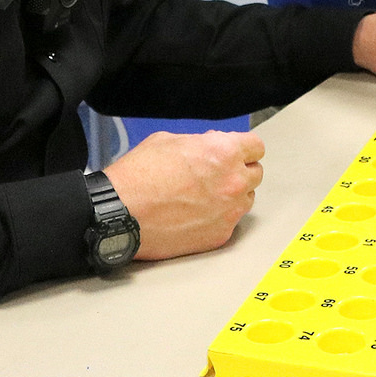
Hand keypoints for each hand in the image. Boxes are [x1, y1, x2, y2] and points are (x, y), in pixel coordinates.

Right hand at [104, 128, 264, 259]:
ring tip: (204, 197)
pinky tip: (196, 215)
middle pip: (255, 174)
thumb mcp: (168, 140)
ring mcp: (229, 212)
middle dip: (238, 171)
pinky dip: (218, 218)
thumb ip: (201, 143)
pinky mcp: (219, 235)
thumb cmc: (137, 177)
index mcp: (224, 152)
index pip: (256, 147)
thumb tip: (211, 146)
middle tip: (216, 175)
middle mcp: (233, 182)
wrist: (119, 215)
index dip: (243, 148)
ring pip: (246, 200)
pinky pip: (230, 223)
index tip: (237, 153)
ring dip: (232, 196)